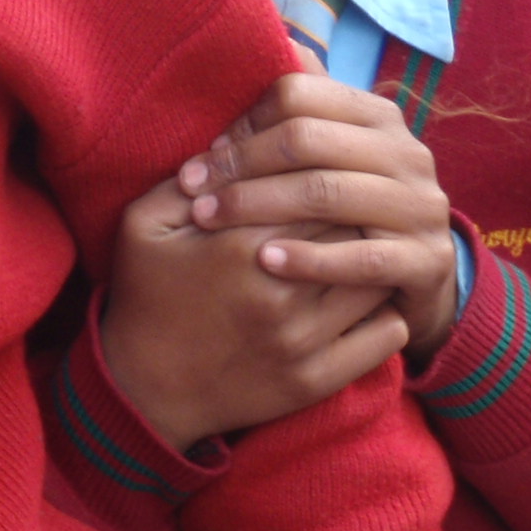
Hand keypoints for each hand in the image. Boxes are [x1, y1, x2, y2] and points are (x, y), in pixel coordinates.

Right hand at [98, 176, 407, 453]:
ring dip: (375, 260)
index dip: (323, 177)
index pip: (314, 189)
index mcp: (237, 245)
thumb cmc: (146, 295)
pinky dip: (387, 312)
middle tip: (353, 207)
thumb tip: (233, 142)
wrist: (145, 389)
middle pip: (352, 231)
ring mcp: (301, 341)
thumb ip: (185, 181)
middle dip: (355, 214)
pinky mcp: (316, 380)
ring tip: (363, 249)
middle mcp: (278, 293)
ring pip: (375, 280)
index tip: (322, 175)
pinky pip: (384, 336)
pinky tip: (367, 298)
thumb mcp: (143, 226)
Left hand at [179, 73, 461, 354]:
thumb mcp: (334, 152)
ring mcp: (422, 206)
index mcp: (377, 115)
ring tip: (206, 220)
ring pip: (327, 194)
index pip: (300, 94)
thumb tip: (273, 35)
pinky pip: (361, 258)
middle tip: (190, 188)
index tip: (205, 149)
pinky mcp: (428, 260)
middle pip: (306, 140)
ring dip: (257, 206)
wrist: (418, 278)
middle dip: (238, 164)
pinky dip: (309, 260)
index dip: (245, 120)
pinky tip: (265, 261)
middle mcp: (407, 153)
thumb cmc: (353, 207)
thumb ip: (304, 104)